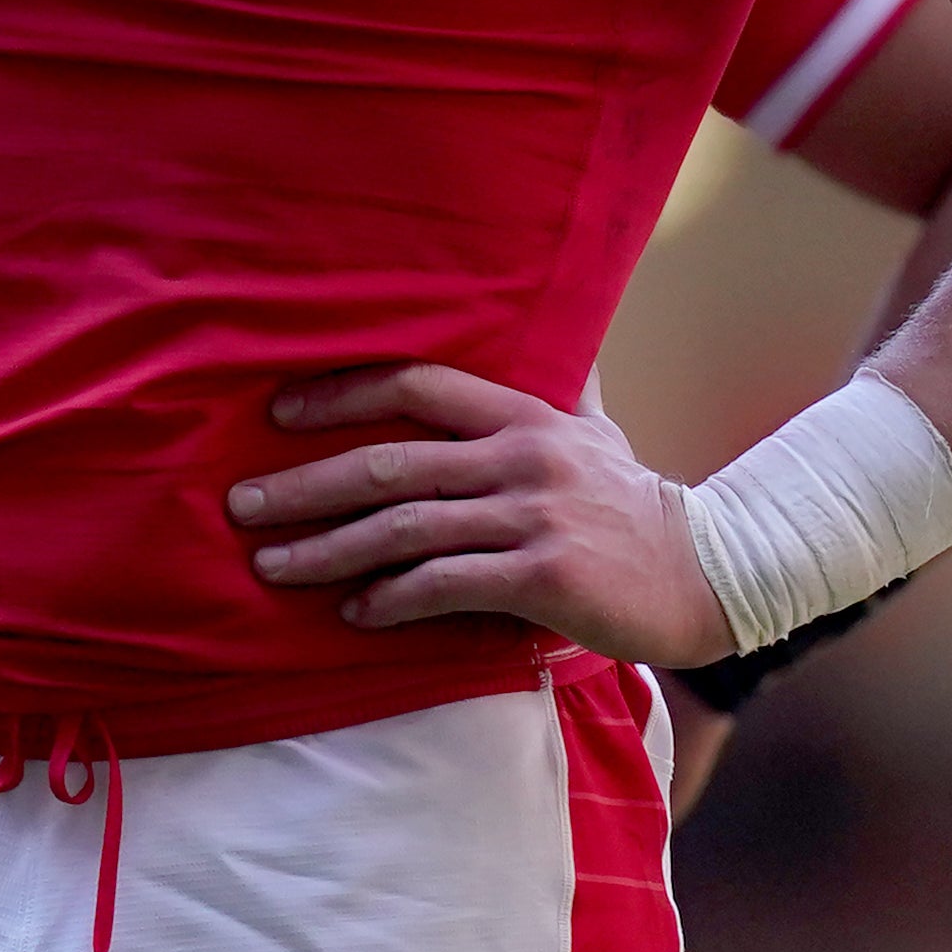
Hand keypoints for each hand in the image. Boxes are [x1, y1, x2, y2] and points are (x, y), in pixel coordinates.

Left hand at [228, 363, 728, 664]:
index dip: (343, 394)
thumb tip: (551, 339)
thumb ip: (561, 387)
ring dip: (330, 549)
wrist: (709, 572)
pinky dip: (393, 600)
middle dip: (307, 484)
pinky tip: (355, 613)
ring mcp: (531, 516)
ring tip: (274, 566)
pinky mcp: (543, 576)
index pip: (417, 385)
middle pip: (391, 462)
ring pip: (407, 528)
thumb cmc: (635, 504)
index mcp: (524, 414)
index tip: (278, 410)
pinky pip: (447, 586)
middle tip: (242, 503)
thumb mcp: (596, 431)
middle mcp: (520, 456)